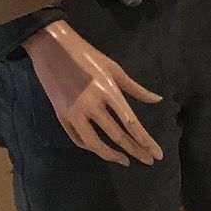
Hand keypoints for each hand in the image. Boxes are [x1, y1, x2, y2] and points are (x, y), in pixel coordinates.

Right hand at [23, 21, 164, 165]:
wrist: (52, 49)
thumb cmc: (89, 57)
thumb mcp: (115, 69)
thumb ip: (136, 89)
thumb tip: (158, 100)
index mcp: (108, 91)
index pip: (130, 122)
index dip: (145, 140)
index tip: (156, 154)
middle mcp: (92, 105)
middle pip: (116, 135)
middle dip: (135, 150)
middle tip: (149, 161)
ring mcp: (74, 113)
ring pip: (94, 143)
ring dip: (112, 155)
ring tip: (127, 161)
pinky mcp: (61, 116)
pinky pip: (78, 138)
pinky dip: (91, 147)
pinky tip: (104, 150)